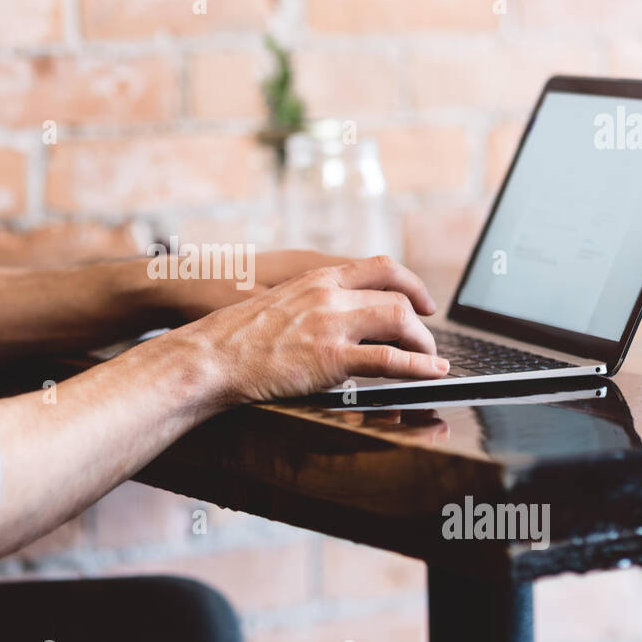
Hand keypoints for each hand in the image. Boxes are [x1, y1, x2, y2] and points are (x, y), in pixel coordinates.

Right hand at [170, 254, 448, 403]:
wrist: (210, 355)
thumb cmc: (233, 335)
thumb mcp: (277, 302)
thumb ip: (309, 303)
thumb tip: (331, 319)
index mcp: (316, 277)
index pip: (380, 267)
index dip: (411, 284)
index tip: (423, 302)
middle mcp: (328, 294)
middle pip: (397, 295)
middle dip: (421, 321)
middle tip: (427, 341)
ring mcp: (331, 323)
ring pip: (400, 321)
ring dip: (423, 344)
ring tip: (429, 361)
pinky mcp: (330, 357)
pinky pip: (390, 360)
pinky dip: (418, 367)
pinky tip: (431, 374)